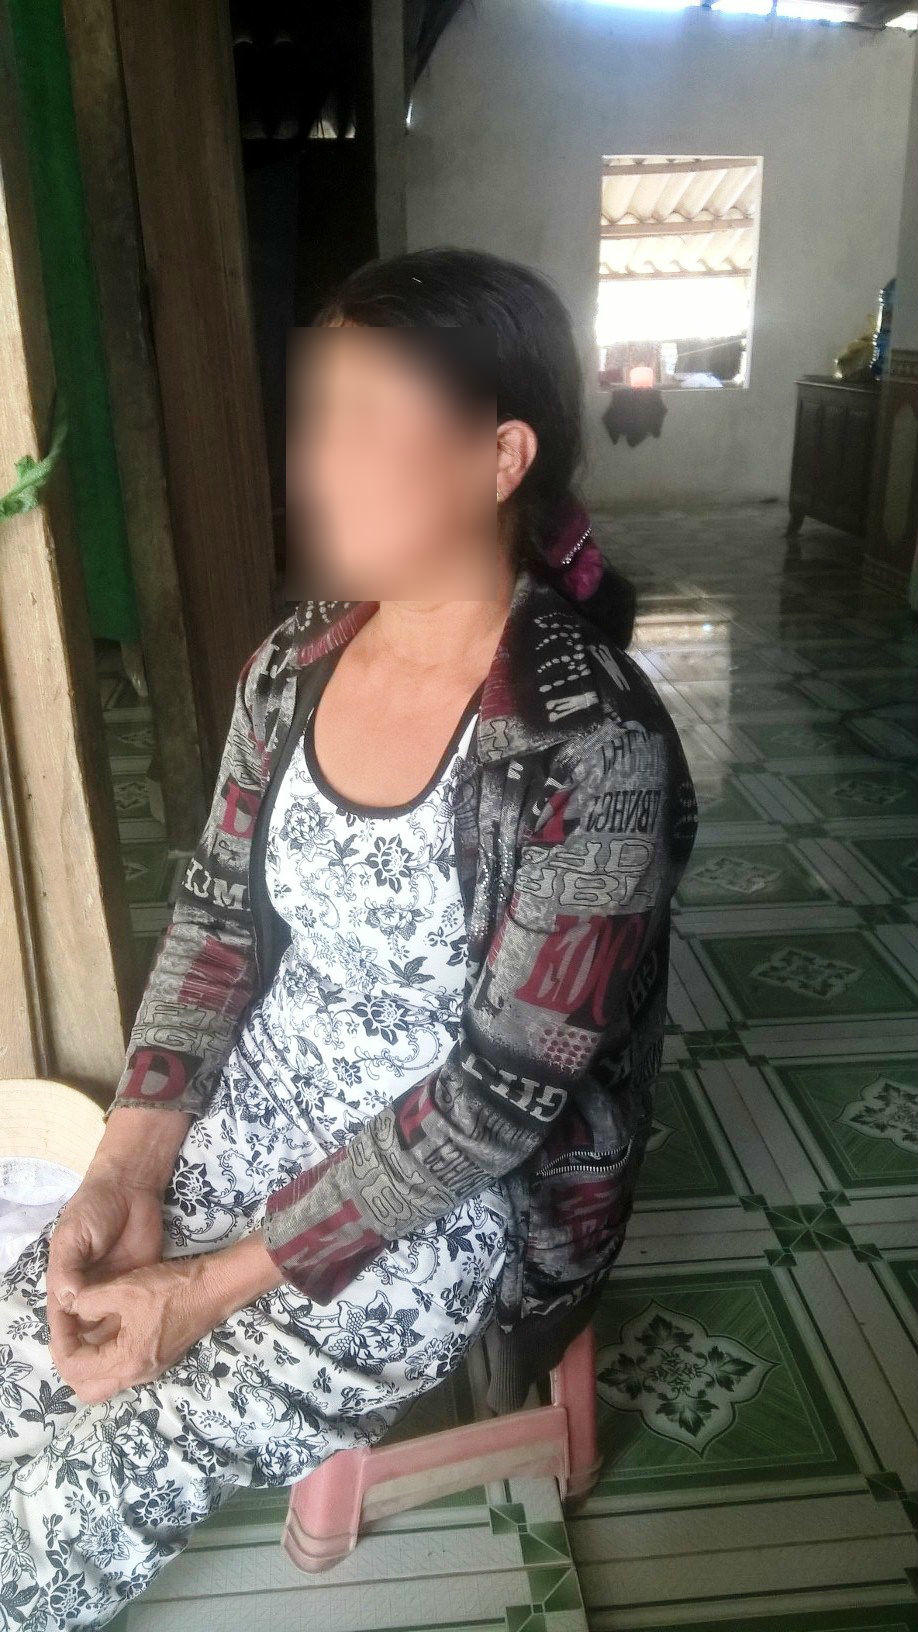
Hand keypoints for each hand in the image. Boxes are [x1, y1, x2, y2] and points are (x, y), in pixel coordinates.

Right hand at [47, 1173, 164, 1376]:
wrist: (131, 1187)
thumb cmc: (94, 1207)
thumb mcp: (74, 1235)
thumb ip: (68, 1267)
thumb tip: (68, 1300)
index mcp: (66, 1281)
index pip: (62, 1319)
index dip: (65, 1341)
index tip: (72, 1362)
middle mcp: (88, 1290)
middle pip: (84, 1330)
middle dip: (88, 1351)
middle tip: (100, 1372)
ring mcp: (113, 1288)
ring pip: (108, 1326)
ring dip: (112, 1344)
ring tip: (122, 1366)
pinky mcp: (137, 1283)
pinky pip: (132, 1312)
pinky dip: (133, 1328)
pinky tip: (140, 1345)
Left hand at [56, 1233, 283, 1403]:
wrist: (214, 1289)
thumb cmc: (171, 1289)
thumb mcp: (125, 1289)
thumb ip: (90, 1300)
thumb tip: (70, 1305)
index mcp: (126, 1361)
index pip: (76, 1368)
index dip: (60, 1344)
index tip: (60, 1319)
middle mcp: (134, 1375)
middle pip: (87, 1389)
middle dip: (70, 1364)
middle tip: (66, 1335)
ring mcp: (146, 1370)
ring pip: (103, 1383)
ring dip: (86, 1363)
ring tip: (80, 1333)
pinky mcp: (154, 1360)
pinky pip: (118, 1371)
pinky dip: (102, 1357)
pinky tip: (103, 1330)